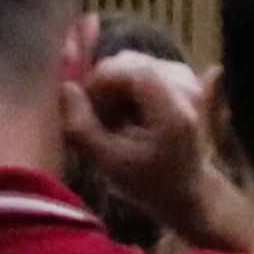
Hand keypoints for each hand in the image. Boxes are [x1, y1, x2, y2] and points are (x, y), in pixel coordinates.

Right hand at [69, 50, 253, 253]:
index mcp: (173, 105)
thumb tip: (65, 88)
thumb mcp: (110, 164)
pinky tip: (125, 115)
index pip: (125, 68)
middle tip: (97, 122)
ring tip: (111, 122)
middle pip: (127, 62)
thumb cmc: (150, 183)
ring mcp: (187, 77)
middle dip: (104, 87)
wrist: (189, 191)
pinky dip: (127, 89)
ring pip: (131, 64)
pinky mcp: (182, 78)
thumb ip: (83, 128)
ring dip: (114, 89)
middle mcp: (185, 82)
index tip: (82, 109)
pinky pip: (142, 70)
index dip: (96, 83)